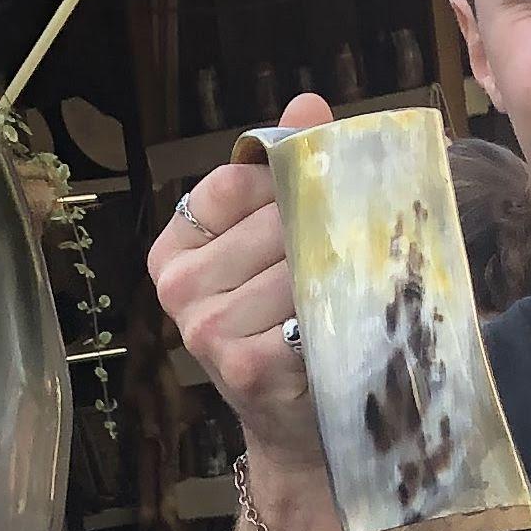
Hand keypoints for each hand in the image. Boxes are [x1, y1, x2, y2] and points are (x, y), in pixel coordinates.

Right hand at [150, 90, 334, 504]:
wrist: (298, 427)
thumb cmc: (290, 329)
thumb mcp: (280, 247)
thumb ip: (288, 174)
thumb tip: (307, 102)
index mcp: (175, 249)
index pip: (231, 181)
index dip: (284, 185)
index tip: (316, 206)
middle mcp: (177, 286)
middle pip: (271, 219)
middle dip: (323, 230)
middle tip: (355, 252)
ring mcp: (204, 326)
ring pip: (296, 262)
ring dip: (338, 274)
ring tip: (353, 293)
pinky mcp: (241, 361)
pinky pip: (306, 309)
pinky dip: (337, 314)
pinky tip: (343, 329)